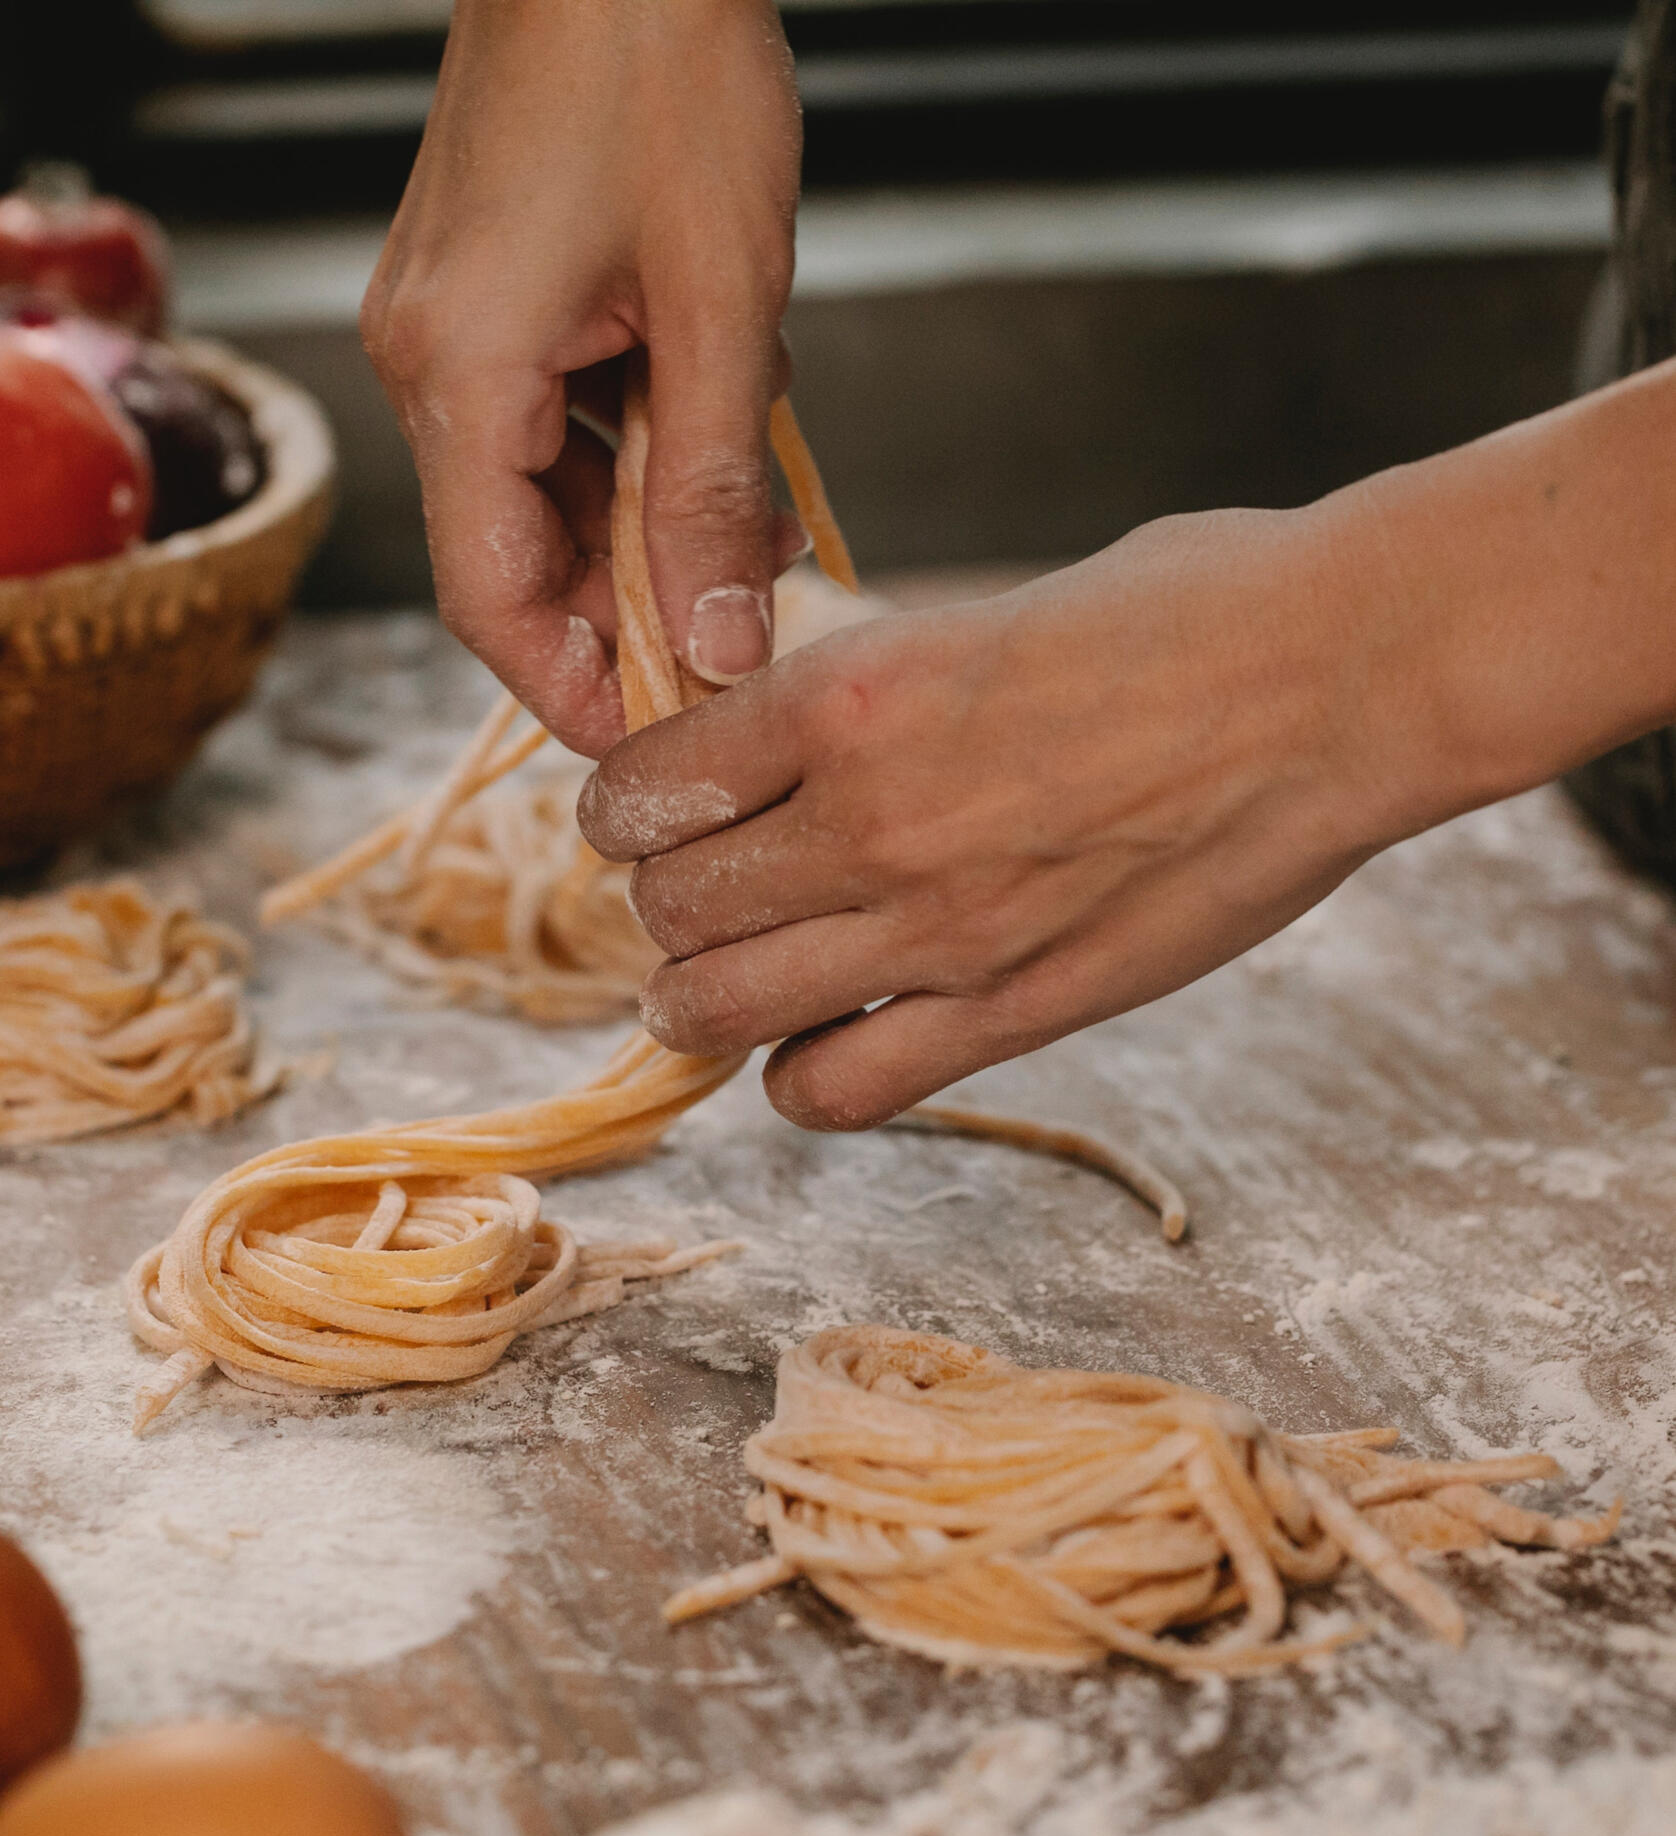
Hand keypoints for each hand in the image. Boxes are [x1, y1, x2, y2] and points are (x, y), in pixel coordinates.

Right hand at [362, 0, 801, 755]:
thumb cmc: (666, 71)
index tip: (653, 741)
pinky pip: (548, 422)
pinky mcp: (482, 294)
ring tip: (744, 543)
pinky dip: (625, 458)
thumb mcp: (722, 306)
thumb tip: (718, 643)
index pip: (491, 597)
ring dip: (638, 533)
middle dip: (622, 612)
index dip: (570, 688)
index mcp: (458, 372)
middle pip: (512, 554)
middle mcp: (425, 361)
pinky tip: (706, 450)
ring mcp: (447, 325)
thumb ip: (714, 490)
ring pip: (538, 492)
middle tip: (731, 643)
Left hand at [592, 352, 1675, 1130]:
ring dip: (697, 998)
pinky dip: (799, 1078)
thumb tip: (775, 748)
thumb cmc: (1183, 611)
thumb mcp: (976, 615)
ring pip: (721, 1008)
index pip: (644, 788)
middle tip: (692, 894)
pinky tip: (820, 1041)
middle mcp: (868, 819)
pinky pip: (837, 1091)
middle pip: (669, 906)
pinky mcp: (1017, 1011)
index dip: (623, 810)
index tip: (645, 816)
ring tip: (714, 983)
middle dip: (663, 903)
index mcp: (846, 694)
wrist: (1344, 676)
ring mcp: (939, 930)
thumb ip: (861, 696)